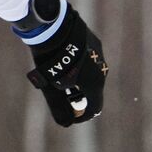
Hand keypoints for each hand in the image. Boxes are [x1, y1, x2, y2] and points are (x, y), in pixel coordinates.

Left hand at [18, 0, 107, 125]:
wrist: (53, 26)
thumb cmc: (50, 59)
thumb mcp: (50, 86)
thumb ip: (58, 106)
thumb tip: (65, 125)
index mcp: (94, 83)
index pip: (94, 107)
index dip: (83, 116)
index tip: (72, 118)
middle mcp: (101, 69)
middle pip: (93, 90)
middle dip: (79, 98)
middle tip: (64, 99)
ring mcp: (98, 54)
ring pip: (91, 72)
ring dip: (79, 81)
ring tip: (62, 82)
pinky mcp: (93, 41)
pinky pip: (87, 59)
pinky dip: (78, 66)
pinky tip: (64, 62)